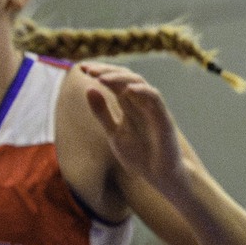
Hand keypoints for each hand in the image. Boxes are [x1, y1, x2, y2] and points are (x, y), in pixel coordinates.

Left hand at [80, 63, 187, 198]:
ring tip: (101, 78)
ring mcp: (153, 108)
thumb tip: (88, 89)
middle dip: (106, 70)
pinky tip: (127, 89)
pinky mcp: (164, 117)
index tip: (81, 68)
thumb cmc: (140, 155)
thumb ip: (102, 113)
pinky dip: (142, 91)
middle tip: (88, 69)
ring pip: (139, 82)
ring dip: (120, 78)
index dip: (100, 72)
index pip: (114, 81)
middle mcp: (141, 102)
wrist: (160, 176)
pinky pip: (155, 98)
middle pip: (125, 77)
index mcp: (128, 105)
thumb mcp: (114, 133)